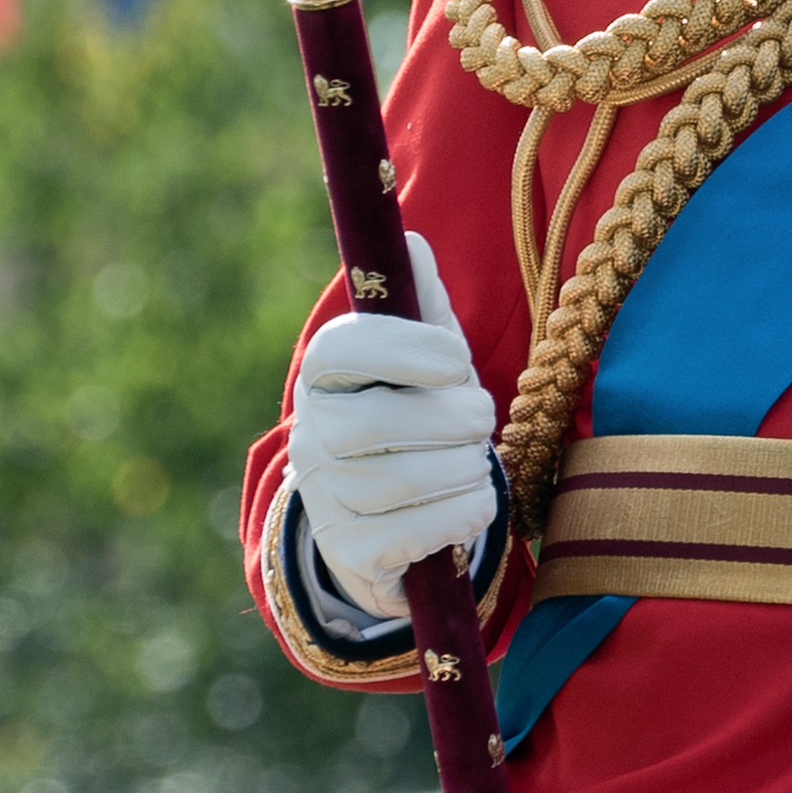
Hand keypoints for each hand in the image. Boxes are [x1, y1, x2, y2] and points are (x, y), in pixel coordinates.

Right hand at [287, 235, 495, 620]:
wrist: (394, 515)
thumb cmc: (417, 416)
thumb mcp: (425, 358)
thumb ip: (422, 305)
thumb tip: (411, 241)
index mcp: (326, 376)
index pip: (341, 350)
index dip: (403, 349)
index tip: (457, 359)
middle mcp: (311, 435)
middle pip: (376, 423)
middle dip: (452, 418)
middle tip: (480, 418)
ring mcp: (324, 497)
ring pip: (400, 480)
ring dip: (463, 469)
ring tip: (475, 460)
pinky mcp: (350, 552)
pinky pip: (412, 534)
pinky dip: (460, 515)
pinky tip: (471, 502)